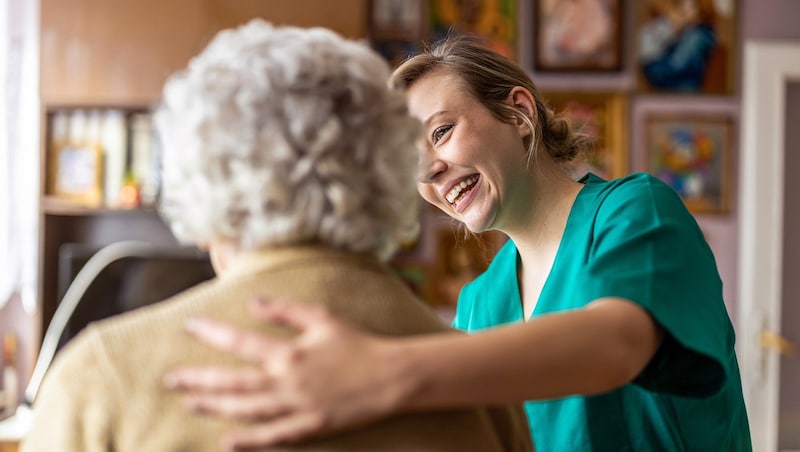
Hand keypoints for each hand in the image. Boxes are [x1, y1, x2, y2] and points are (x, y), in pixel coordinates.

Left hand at [164, 299, 407, 449]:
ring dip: (215, 407)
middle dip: (199, 379)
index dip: (211, 333)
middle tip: (171, 379)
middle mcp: (287, 381)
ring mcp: (296, 407)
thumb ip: (285, 310)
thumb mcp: (322, 318)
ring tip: (190, 403)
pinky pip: (272, 436)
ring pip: (246, 410)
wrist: (390, 376)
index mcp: (289, 352)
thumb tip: (252, 302)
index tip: (189, 325)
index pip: (240, 342)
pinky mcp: (309, 427)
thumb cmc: (357, 343)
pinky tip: (226, 440)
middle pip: (233, 382)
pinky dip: (248, 441)